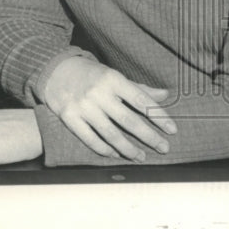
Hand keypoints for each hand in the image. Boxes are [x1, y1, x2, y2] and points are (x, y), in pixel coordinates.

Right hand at [40, 57, 176, 161]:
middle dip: (149, 137)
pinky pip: (90, 139)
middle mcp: (98, 93)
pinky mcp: (69, 117)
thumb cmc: (91, 75)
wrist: (56, 71)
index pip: (141, 100)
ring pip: (110, 134)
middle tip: (164, 148)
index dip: (159, 116)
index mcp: (113, 79)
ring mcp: (83, 106)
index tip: (172, 130)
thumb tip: (165, 95)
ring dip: (128, 148)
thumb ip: (139, 89)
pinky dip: (104, 149)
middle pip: (129, 120)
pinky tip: (116, 154)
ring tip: (141, 156)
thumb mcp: (115, 76)